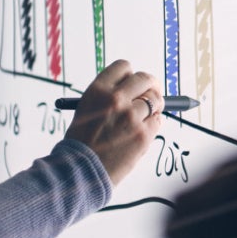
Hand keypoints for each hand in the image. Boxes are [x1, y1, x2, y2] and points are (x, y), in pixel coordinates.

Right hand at [63, 60, 162, 185]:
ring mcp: (131, 116)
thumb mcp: (87, 110)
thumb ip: (109, 98)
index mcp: (98, 90)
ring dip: (155, 107)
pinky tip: (141, 133)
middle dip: (151, 85)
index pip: (123, 67)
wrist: (79, 170)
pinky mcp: (142, 134)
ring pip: (155, 100)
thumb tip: (137, 91)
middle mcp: (115, 99)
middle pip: (145, 79)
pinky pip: (157, 121)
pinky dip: (153, 125)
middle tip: (153, 92)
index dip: (131, 75)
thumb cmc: (82, 142)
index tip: (135, 83)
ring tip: (145, 117)